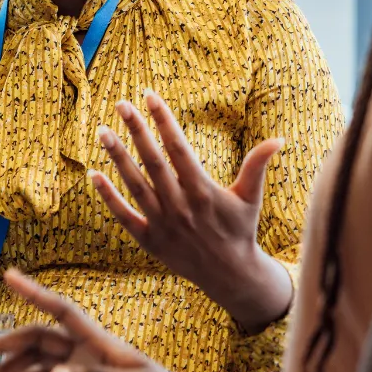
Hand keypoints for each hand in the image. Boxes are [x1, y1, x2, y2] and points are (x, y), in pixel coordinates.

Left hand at [94, 92, 291, 331]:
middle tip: (121, 104)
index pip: (179, 148)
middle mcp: (181, 206)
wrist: (230, 276)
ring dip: (118, 158)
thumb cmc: (240, 229)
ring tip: (102, 131)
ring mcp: (163, 224)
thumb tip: (279, 139)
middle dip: (137, 130)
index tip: (150, 96)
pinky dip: (108, 197)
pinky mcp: (150, 241)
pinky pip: (124, 216)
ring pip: (136, 185)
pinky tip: (93, 174)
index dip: (163, 120)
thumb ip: (257, 166)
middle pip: (154, 162)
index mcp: (204, 191)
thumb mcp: (250, 197)